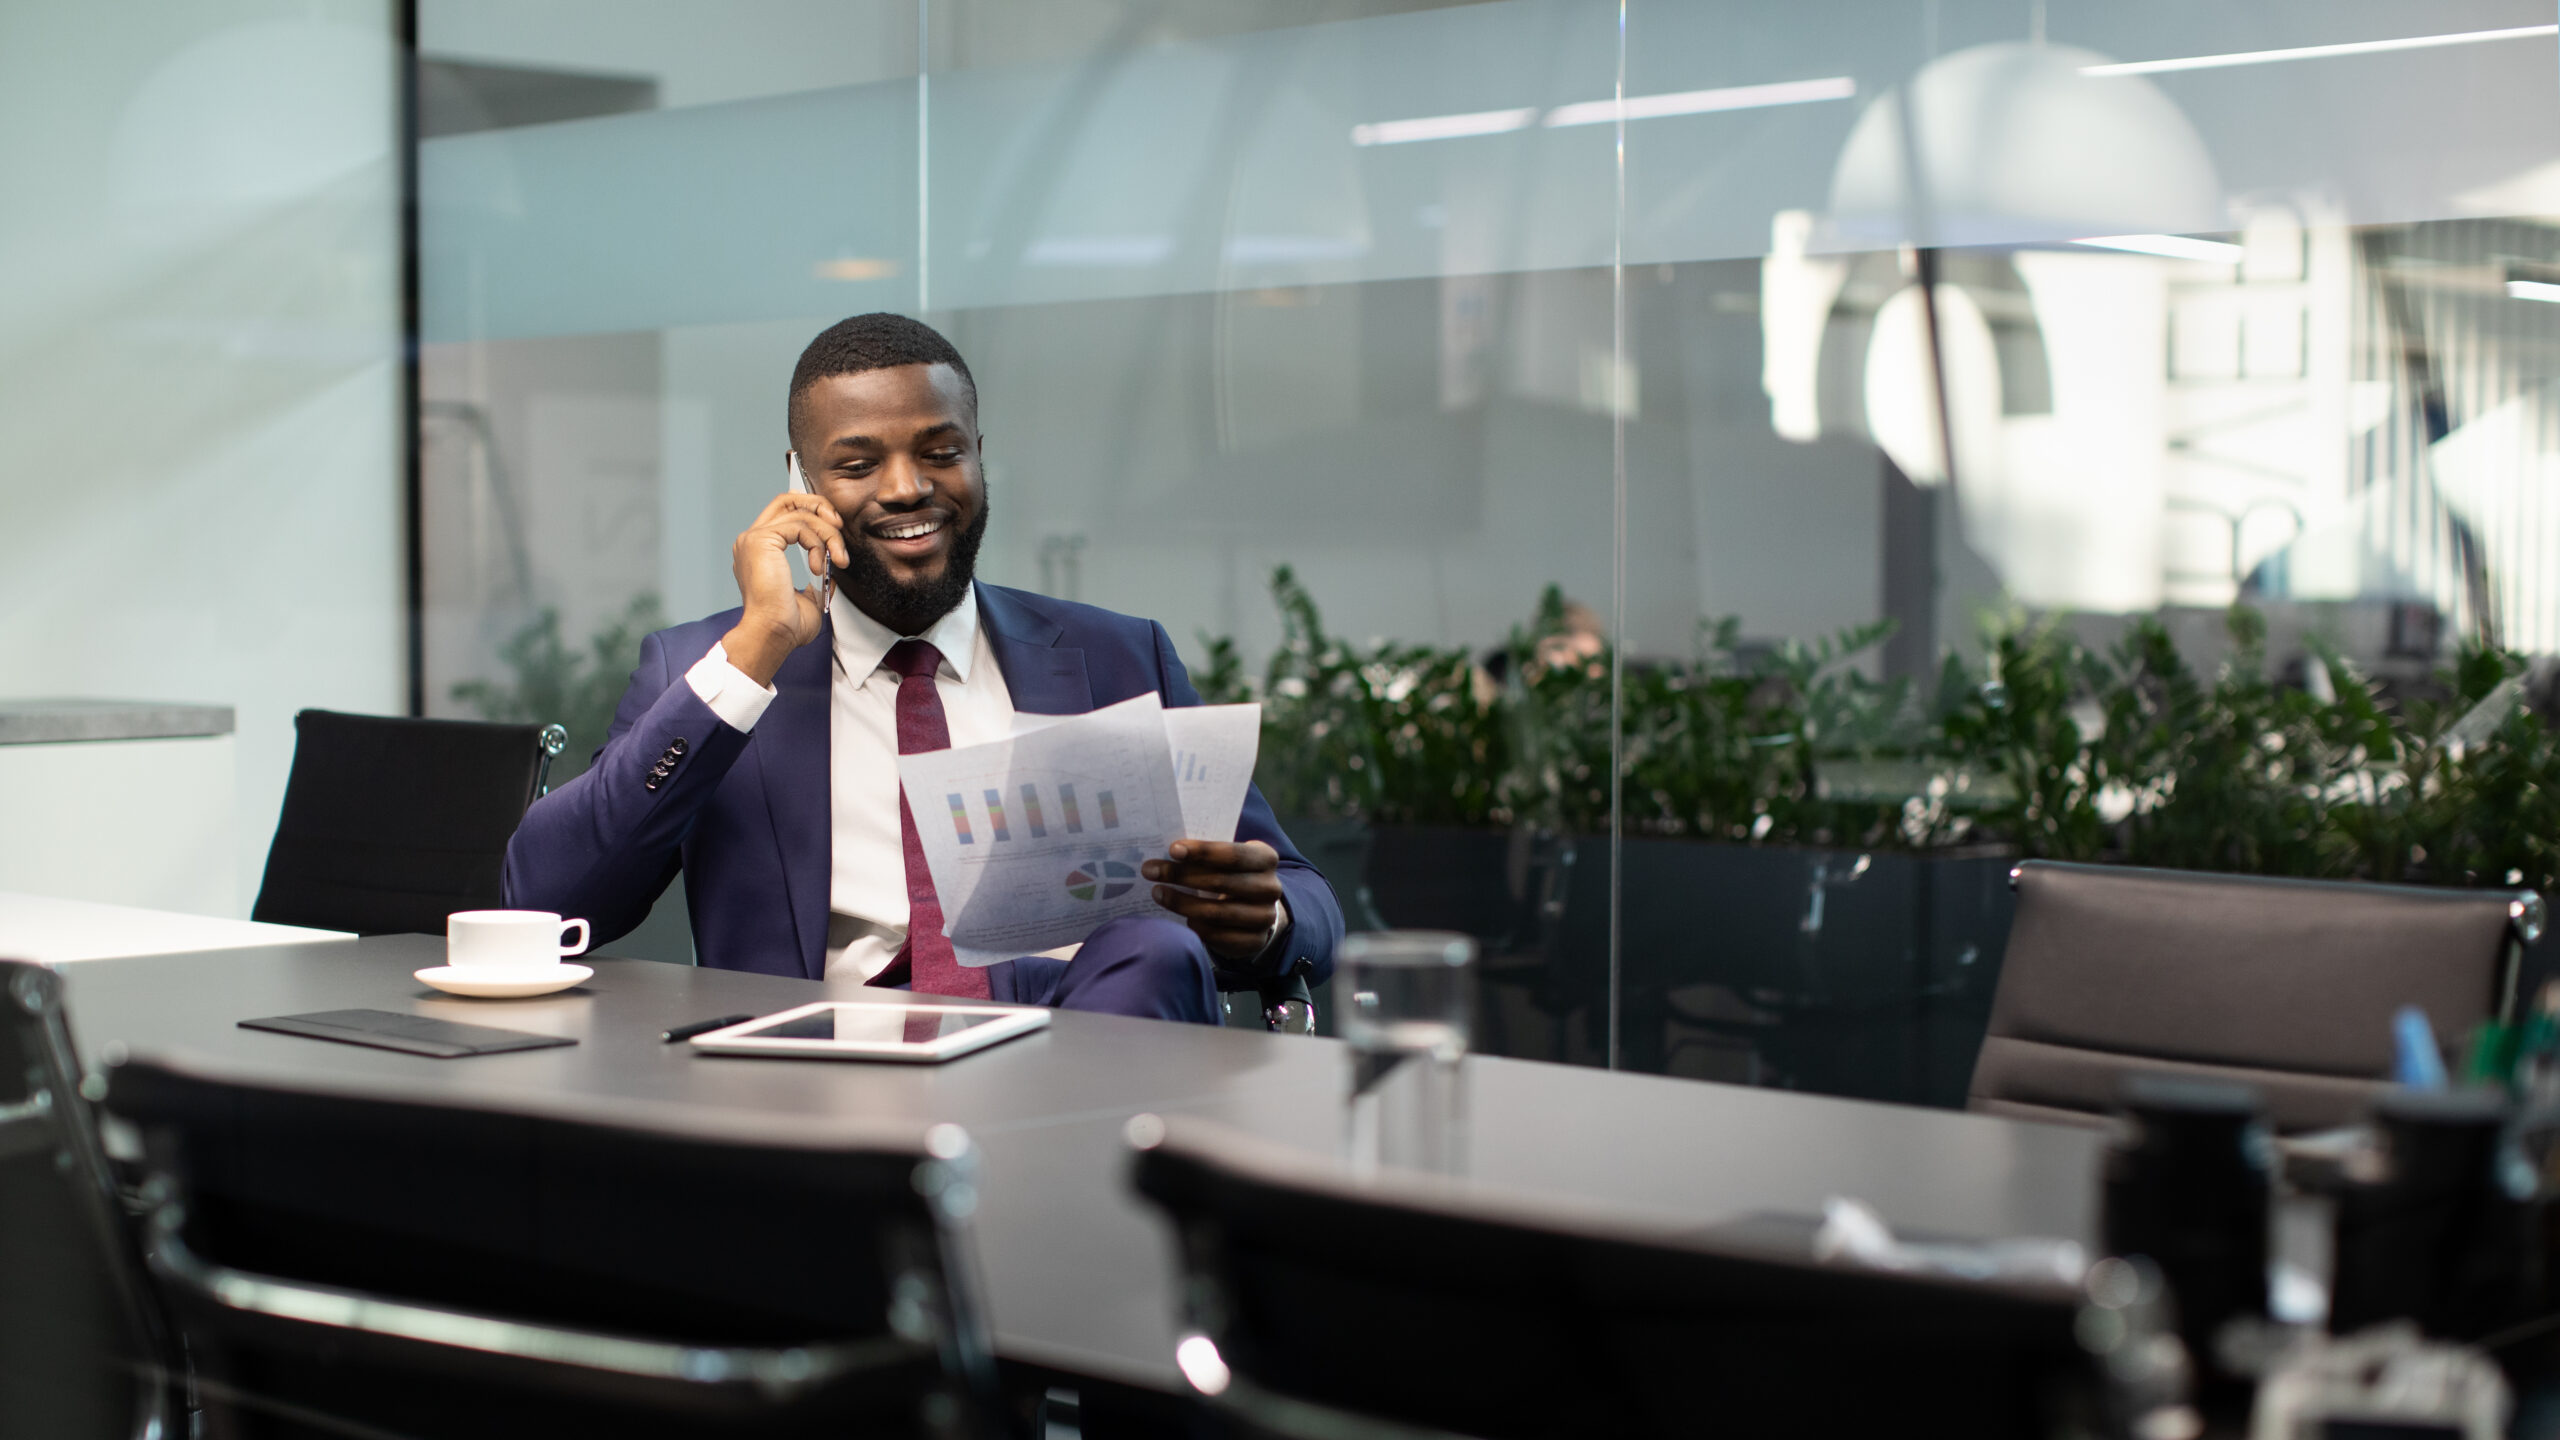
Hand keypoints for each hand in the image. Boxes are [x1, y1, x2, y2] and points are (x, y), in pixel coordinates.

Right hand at [719, 491, 847, 683]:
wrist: (773, 635)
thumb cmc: (785, 626)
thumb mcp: (810, 599)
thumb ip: (818, 580)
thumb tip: (831, 570)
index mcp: (758, 551)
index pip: (784, 513)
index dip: (812, 513)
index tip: (835, 532)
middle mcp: (751, 540)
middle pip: (787, 500)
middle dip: (819, 505)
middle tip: (839, 525)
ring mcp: (753, 538)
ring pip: (800, 514)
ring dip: (828, 535)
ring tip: (837, 560)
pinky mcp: (760, 541)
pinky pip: (799, 526)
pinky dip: (818, 543)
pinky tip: (819, 567)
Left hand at [1145, 839, 1284, 964]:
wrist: (1257, 909)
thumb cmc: (1233, 876)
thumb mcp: (1229, 859)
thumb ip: (1208, 854)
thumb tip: (1169, 851)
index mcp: (1266, 858)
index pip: (1233, 854)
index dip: (1203, 851)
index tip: (1172, 849)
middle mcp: (1270, 888)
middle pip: (1220, 882)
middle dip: (1181, 875)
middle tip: (1150, 870)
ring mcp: (1264, 917)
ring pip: (1216, 912)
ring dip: (1181, 903)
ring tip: (1158, 893)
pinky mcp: (1254, 941)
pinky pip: (1218, 935)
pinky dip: (1196, 927)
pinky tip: (1181, 920)